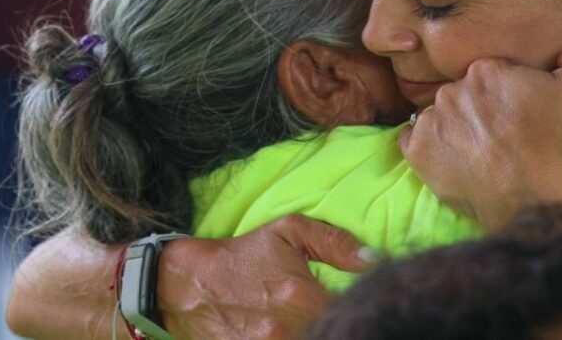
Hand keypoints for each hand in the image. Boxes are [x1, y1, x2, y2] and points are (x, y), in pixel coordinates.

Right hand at [157, 215, 370, 339]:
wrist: (186, 284)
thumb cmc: (244, 255)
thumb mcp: (289, 232)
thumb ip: (336, 243)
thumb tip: (375, 259)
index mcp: (300, 297)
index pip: (347, 314)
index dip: (358, 311)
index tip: (359, 305)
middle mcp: (284, 330)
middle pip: (330, 333)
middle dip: (337, 325)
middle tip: (341, 316)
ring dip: (318, 331)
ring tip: (314, 321)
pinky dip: (295, 338)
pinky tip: (297, 329)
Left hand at [400, 45, 561, 230]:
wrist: (532, 197)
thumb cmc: (556, 143)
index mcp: (486, 69)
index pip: (491, 74)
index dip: (506, 94)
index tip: (517, 113)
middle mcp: (453, 89)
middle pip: (464, 93)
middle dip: (479, 109)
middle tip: (501, 134)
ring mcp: (431, 120)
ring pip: (439, 114)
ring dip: (455, 127)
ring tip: (479, 150)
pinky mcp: (417, 152)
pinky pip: (415, 139)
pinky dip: (430, 146)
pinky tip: (453, 158)